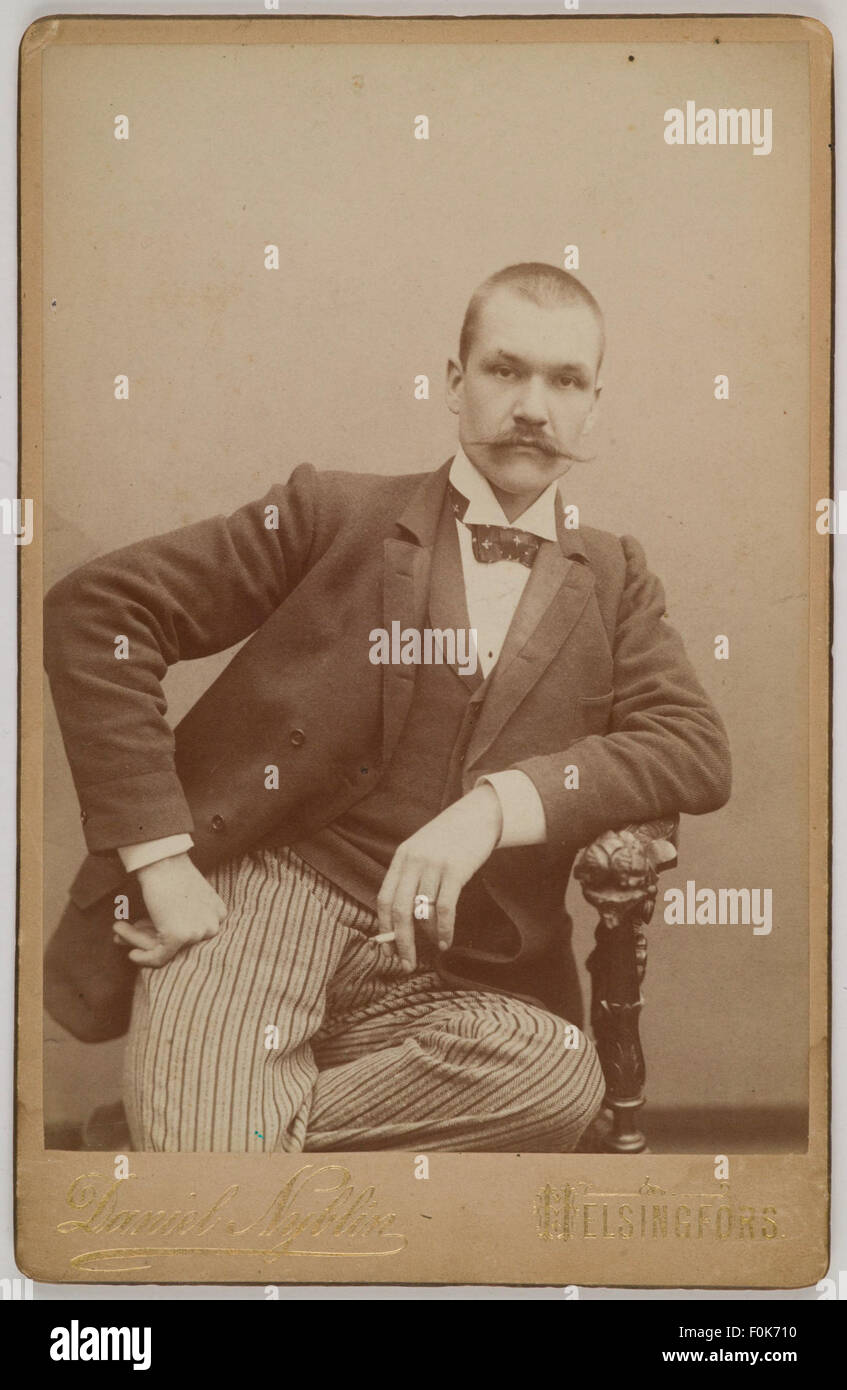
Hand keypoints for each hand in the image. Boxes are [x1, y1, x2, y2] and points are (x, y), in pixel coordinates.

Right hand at [112, 852, 227, 966]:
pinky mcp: (179, 937)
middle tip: (129, 931)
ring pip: (165, 949)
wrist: (161, 860)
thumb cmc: (169, 871)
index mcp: (218, 914)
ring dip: (138, 940)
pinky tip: (132, 955)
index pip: (190, 934)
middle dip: (150, 937)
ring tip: (118, 931)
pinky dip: (143, 958)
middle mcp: (213, 925)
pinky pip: (159, 957)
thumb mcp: (183, 897)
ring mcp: (198, 932)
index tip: (143, 925)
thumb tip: (155, 941)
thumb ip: (176, 919)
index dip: (164, 930)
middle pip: (178, 943)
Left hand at [376, 784, 502, 970]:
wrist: (480, 814)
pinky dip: (444, 929)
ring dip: (426, 937)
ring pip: (422, 912)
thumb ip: (412, 875)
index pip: (383, 898)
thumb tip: (405, 917)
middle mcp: (413, 861)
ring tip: (432, 950)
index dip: (384, 928)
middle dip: (401, 942)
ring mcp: (433, 865)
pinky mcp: (455, 870)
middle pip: (399, 910)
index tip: (388, 950)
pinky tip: (446, 941)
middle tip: (405, 964)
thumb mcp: (423, 850)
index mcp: (401, 857)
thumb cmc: (452, 837)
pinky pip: (444, 908)